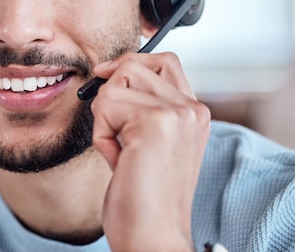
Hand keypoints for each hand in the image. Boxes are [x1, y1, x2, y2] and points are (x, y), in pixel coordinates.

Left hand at [90, 52, 209, 250]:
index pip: (163, 61)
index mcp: (194, 112)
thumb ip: (143, 107)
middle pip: (133, 65)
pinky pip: (104, 107)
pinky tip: (119, 160)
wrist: (152, 235)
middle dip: (111, 95)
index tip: (106, 77)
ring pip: (114, 85)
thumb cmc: (143, 194)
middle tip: (118, 134)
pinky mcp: (156, 123)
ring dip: (104, 119)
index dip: (130, 63)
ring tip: (121, 151)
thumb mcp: (149, 142)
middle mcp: (191, 109)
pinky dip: (100, 134)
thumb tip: (110, 72)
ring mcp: (177, 114)